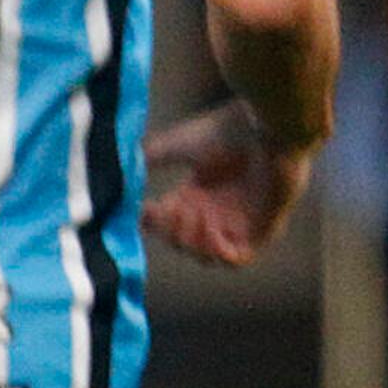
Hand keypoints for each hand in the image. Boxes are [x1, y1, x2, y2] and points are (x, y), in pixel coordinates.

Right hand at [146, 100, 312, 265]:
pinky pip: (237, 260)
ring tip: (191, 217)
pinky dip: (218, 251)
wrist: (266, 127)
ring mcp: (239, 223)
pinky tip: (210, 227)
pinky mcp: (262, 230)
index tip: (144, 210)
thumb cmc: (228, 131)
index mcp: (198, 195)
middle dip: (169, 233)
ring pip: (207, 256)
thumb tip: (121, 170)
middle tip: (169, 211)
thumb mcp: (178, 144)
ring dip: (191, 242)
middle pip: (183, 243)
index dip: (154, 223)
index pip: (169, 223)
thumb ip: (152, 157)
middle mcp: (217, 212)